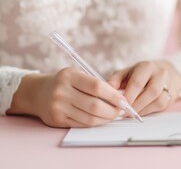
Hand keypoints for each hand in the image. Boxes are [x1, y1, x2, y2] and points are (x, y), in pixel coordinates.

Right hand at [9, 67, 127, 127]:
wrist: (38, 93)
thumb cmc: (66, 82)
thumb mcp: (78, 75)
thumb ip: (96, 84)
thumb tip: (119, 97)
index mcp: (69, 76)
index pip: (97, 87)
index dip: (113, 95)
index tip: (124, 100)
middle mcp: (61, 91)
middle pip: (94, 105)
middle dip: (112, 110)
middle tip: (121, 110)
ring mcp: (58, 107)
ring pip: (89, 118)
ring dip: (106, 119)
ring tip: (113, 115)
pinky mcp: (57, 120)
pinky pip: (82, 124)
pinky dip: (96, 123)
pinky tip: (102, 119)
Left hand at [107, 61, 180, 115]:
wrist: (164, 72)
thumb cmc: (140, 74)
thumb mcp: (126, 73)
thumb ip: (115, 79)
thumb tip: (106, 89)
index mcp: (147, 66)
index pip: (138, 82)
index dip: (128, 96)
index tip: (118, 105)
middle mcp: (160, 74)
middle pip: (151, 91)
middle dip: (136, 104)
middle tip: (124, 112)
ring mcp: (168, 84)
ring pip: (158, 100)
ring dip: (143, 109)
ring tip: (131, 113)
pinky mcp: (171, 95)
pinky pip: (161, 106)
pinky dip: (149, 111)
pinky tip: (140, 112)